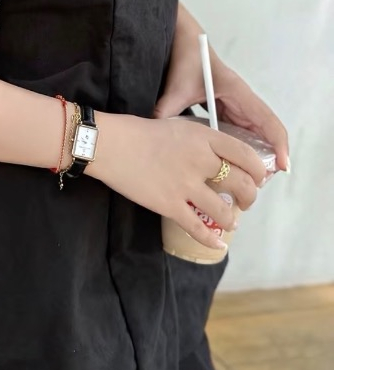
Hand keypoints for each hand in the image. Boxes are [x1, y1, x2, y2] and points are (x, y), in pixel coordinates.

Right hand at [87, 113, 267, 250]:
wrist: (109, 144)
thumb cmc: (137, 132)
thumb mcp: (177, 126)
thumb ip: (199, 141)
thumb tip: (215, 158)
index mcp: (204, 138)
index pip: (246, 155)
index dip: (259, 170)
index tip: (259, 178)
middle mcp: (201, 161)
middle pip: (242, 184)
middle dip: (250, 197)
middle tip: (245, 201)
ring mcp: (186, 184)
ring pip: (224, 210)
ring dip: (232, 219)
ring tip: (230, 221)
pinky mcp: (169, 205)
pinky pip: (198, 228)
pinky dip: (211, 239)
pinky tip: (219, 244)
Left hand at [153, 27, 290, 174]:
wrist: (183, 42)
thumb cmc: (185, 59)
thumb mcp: (176, 88)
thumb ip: (167, 111)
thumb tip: (157, 136)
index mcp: (238, 93)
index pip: (267, 121)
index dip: (278, 144)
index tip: (282, 167)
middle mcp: (242, 100)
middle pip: (264, 132)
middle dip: (267, 157)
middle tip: (259, 184)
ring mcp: (235, 105)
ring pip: (252, 133)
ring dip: (255, 154)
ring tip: (248, 181)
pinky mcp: (225, 108)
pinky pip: (238, 131)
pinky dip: (239, 147)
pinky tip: (230, 166)